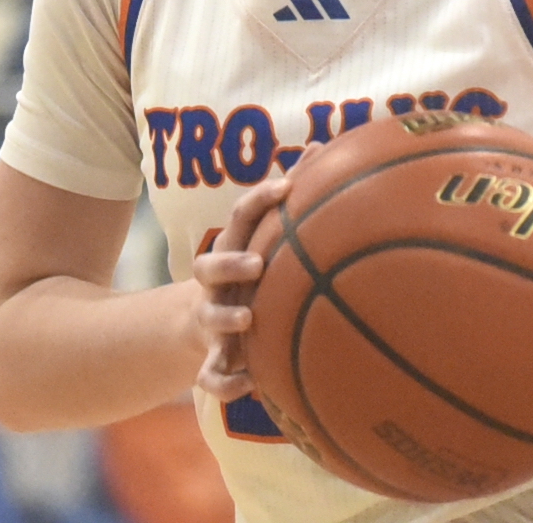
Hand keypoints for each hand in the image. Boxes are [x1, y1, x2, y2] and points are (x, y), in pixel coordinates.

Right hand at [189, 176, 291, 400]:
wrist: (202, 328)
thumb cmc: (251, 275)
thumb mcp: (265, 242)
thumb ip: (294, 203)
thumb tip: (330, 145)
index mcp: (234, 250)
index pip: (240, 217)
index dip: (259, 199)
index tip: (287, 186)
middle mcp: (217, 284)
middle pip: (208, 264)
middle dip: (230, 261)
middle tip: (257, 263)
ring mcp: (211, 320)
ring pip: (208, 317)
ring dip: (226, 317)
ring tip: (248, 318)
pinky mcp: (212, 357)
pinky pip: (210, 375)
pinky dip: (224, 383)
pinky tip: (249, 387)